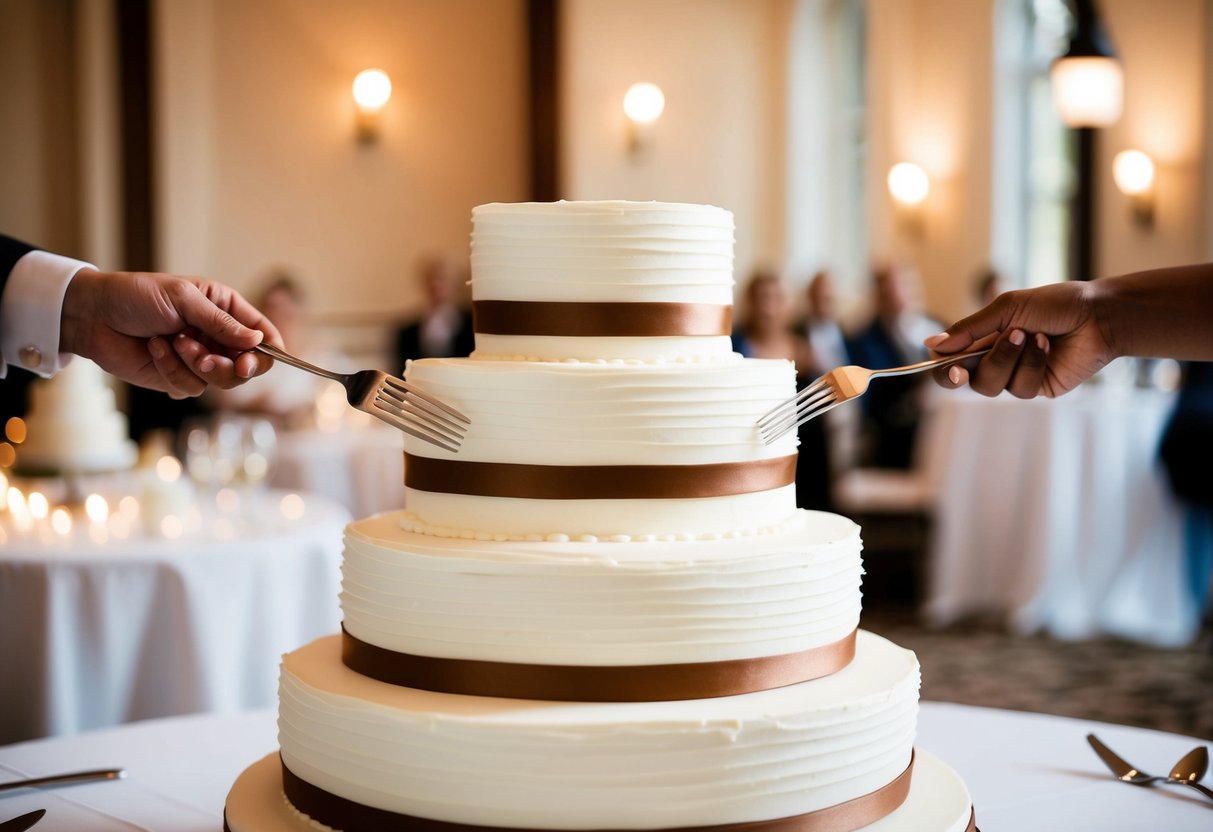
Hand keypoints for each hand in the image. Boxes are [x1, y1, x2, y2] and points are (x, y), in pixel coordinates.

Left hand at [59, 269, 283, 397]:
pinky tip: (155, 349)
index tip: (251, 362)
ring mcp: (199, 359)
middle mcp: (218, 337)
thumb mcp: (183, 299)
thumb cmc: (136, 296)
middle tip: (206, 360)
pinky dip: (172, 370)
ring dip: (195, 365)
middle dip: (228, 367)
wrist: (93, 316)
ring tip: (173, 344)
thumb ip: (221, 322)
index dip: (267, 352)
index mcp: (226, 310)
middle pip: (248, 367)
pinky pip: (190, 387)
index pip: (264, 335)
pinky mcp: (178, 377)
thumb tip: (256, 341)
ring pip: (220, 381)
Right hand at [923, 281, 1114, 398]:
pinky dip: (1032, 364)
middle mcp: (997, 359)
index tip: (945, 362)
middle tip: (962, 368)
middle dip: (964, 372)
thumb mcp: (1007, 309)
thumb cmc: (1055, 304)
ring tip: (1029, 335)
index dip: (942, 367)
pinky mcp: (1038, 388)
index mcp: (984, 338)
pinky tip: (1047, 345)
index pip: (951, 360)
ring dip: (1006, 358)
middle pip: (964, 380)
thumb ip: (969, 329)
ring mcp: (1016, 376)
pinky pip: (1020, 388)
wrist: (1098, 315)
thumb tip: (931, 344)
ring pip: (990, 386)